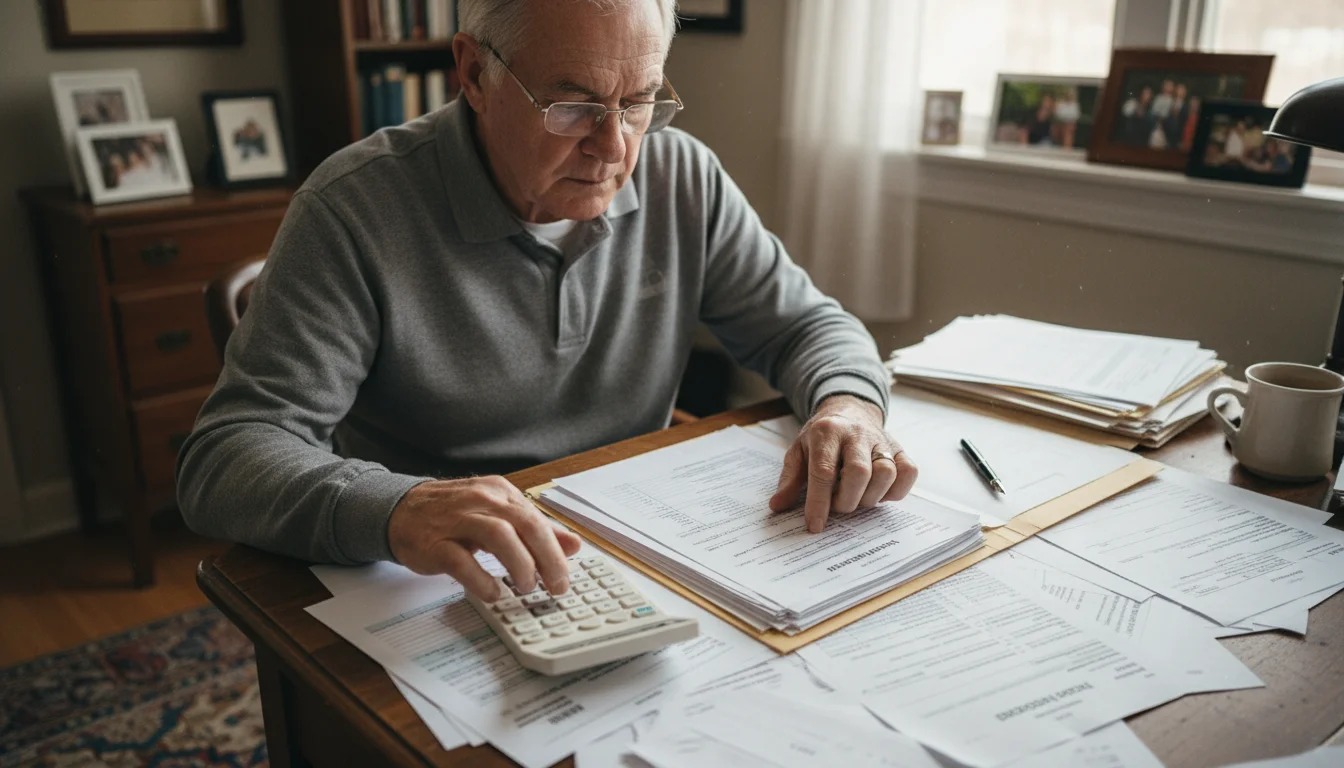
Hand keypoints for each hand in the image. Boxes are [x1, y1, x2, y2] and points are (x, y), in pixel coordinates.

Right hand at [388, 476, 582, 600]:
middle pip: (525, 524)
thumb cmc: (452, 515)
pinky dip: (480, 578)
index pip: (537, 519)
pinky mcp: (433, 542)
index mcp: (500, 492)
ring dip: (519, 564)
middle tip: (555, 585)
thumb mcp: (497, 515)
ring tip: (527, 587)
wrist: (399, 511)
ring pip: (498, 535)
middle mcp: (481, 500)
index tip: (565, 576)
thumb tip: (573, 544)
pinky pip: (460, 560)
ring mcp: (456, 519)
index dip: (556, 549)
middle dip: (547, 557)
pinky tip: (491, 592)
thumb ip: (534, 530)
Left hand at [768, 395, 917, 532]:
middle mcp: (857, 434)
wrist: (849, 409)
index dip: (819, 502)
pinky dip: (896, 490)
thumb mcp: (798, 451)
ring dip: (871, 496)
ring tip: (856, 498)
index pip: (823, 471)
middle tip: (837, 506)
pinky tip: (878, 492)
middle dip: (847, 500)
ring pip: (887, 472)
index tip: (815, 525)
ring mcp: (882, 440)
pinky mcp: (900, 448)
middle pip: (859, 472)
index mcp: (827, 432)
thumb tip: (777, 506)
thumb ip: (789, 480)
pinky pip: (909, 472)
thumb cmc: (822, 437)